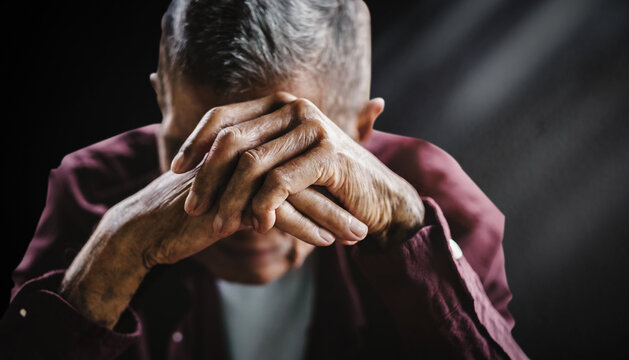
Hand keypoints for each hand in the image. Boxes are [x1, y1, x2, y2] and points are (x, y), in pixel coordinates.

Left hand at [172, 92, 424, 246]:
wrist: (378, 199)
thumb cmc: (325, 186)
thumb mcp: (284, 166)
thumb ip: (251, 156)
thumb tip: (197, 166)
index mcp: (280, 105)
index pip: (223, 116)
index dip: (194, 142)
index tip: (174, 170)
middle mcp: (295, 109)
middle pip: (231, 139)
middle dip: (206, 176)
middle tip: (192, 207)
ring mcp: (314, 128)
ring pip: (252, 164)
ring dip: (231, 199)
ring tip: (219, 224)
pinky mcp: (329, 154)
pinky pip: (281, 182)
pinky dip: (263, 206)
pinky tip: (258, 225)